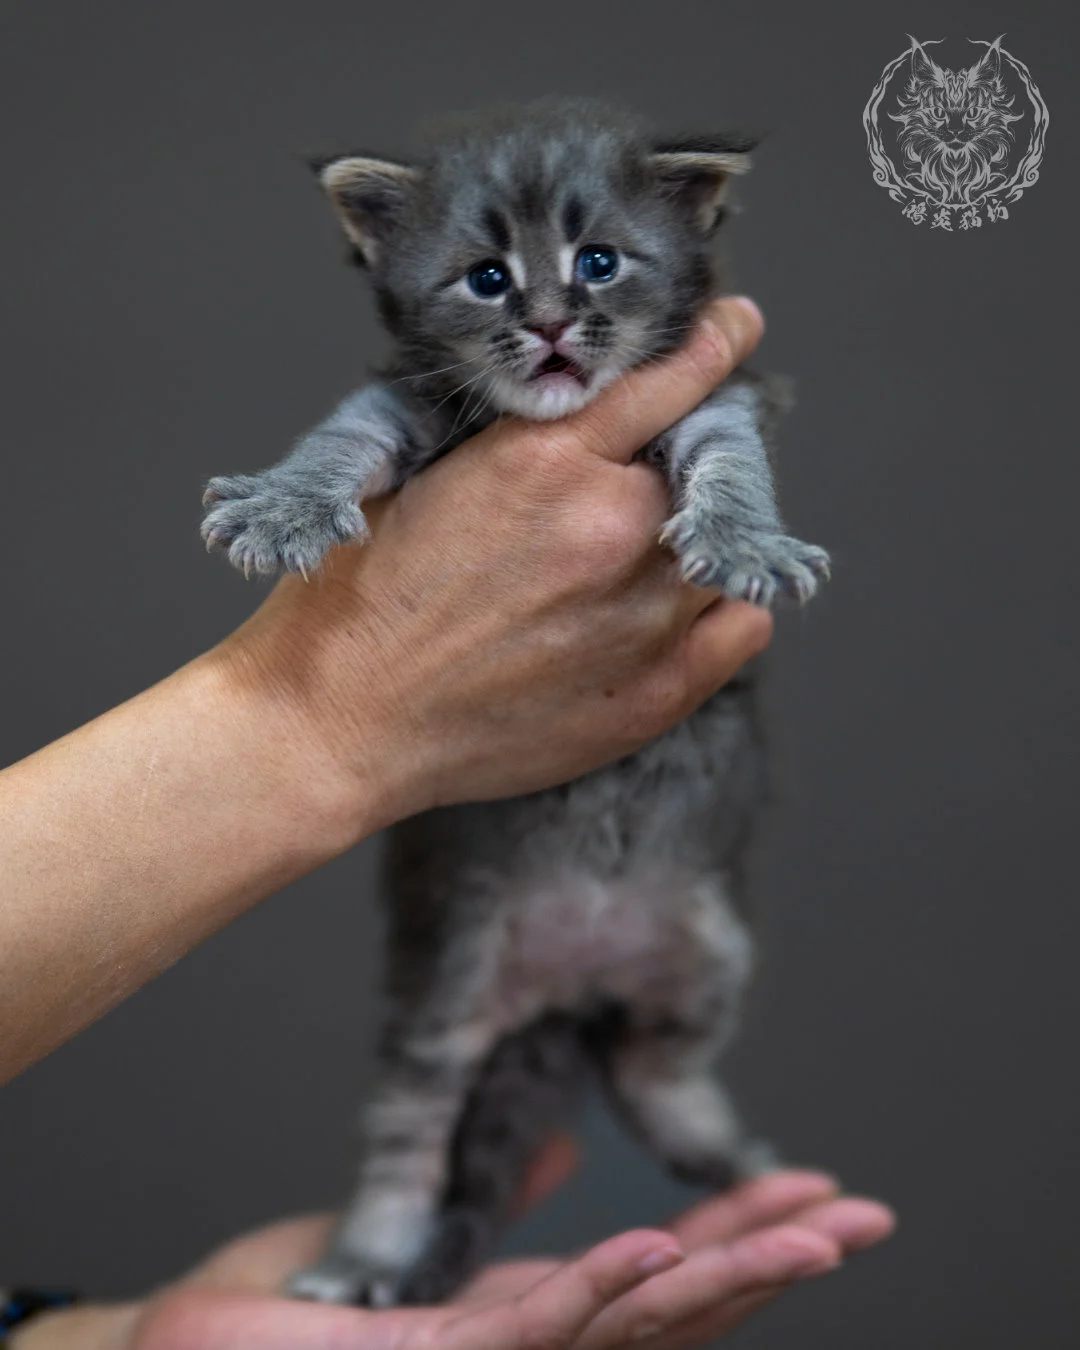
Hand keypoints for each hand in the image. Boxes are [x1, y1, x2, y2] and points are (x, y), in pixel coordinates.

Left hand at [16, 1142, 893, 1349]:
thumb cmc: (285, 1321)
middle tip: (861, 1220)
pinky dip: (599, 1293)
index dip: (741, 1233)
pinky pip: (535, 1331)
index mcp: (532, 1311)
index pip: (663, 1271)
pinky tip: (649, 1249)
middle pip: (676, 1308)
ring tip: (803, 1239)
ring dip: (717, 1282)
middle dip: (769, 1263)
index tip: (815, 1194)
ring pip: (631, 1329)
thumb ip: (497, 1203)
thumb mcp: (415, 1244)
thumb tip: (570, 1146)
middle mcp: (535, 1347)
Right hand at [214, 296, 771, 840]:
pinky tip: (673, 611)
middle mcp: (612, 529)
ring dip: (690, 541)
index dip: (708, 347)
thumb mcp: (421, 476)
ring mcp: (644, 616)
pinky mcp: (658, 691)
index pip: (665, 381)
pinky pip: (743, 622)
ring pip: (719, 546)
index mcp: (547, 462)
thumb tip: (580, 421)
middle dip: (680, 464)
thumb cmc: (361, 600)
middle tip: (638, 490)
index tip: (734, 327)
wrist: (339, 723)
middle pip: (705, 466)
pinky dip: (721, 605)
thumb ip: (518, 444)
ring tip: (630, 567)